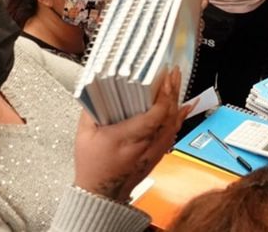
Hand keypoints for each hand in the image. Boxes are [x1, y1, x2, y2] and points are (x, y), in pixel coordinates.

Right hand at [72, 68, 189, 200]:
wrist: (101, 195)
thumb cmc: (93, 167)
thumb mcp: (84, 135)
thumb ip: (90, 110)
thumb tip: (96, 89)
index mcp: (127, 138)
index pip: (154, 116)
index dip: (162, 97)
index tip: (163, 80)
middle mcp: (145, 145)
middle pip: (167, 116)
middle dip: (172, 92)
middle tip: (173, 74)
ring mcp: (153, 151)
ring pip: (173, 124)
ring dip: (177, 102)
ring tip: (177, 83)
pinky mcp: (157, 155)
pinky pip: (172, 133)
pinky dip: (179, 118)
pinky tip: (183, 107)